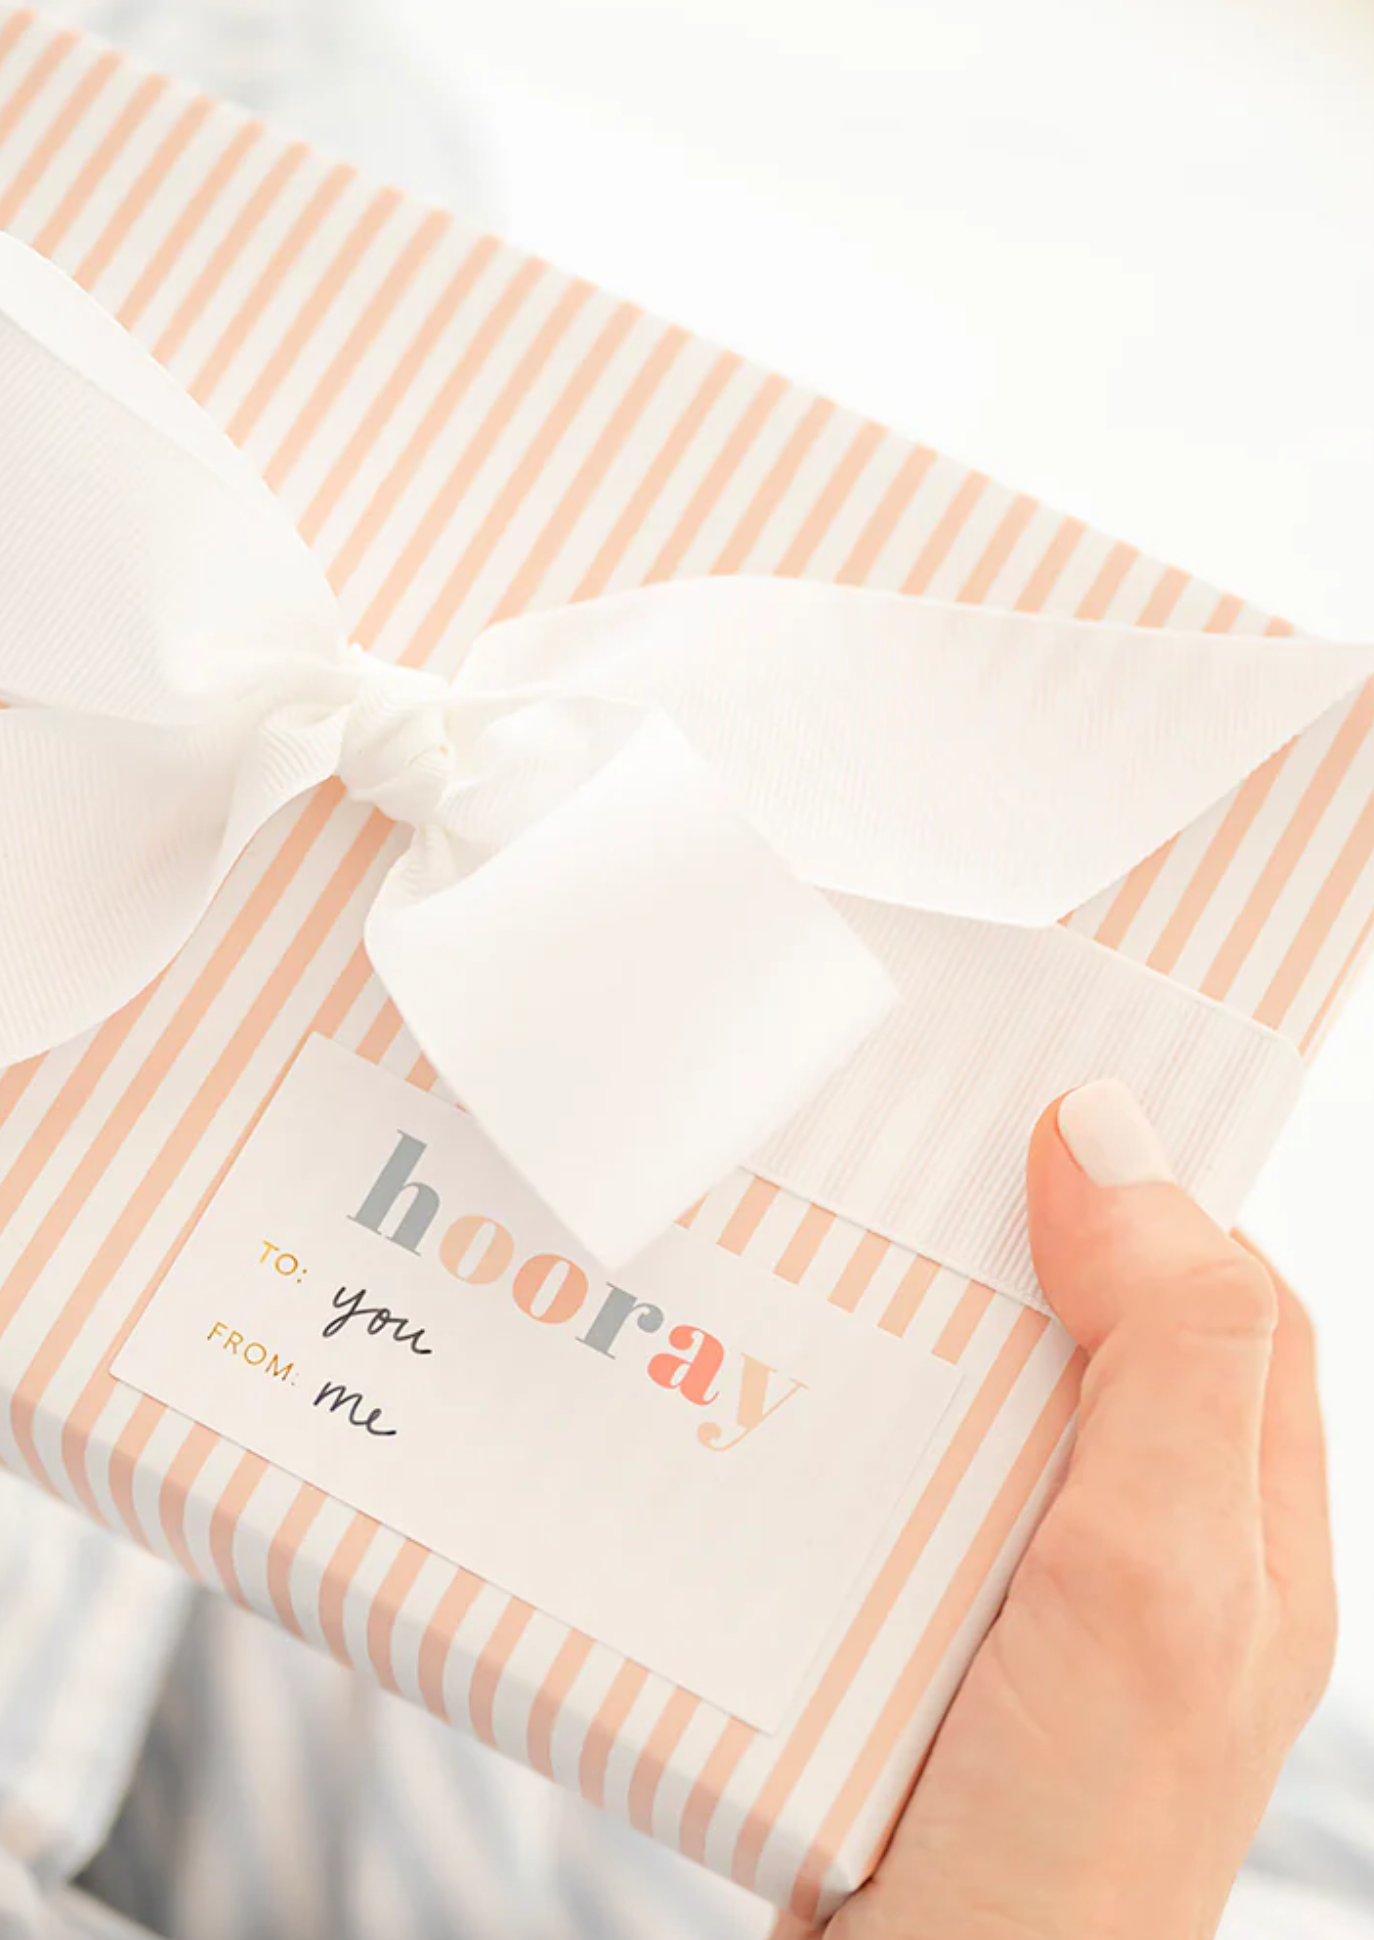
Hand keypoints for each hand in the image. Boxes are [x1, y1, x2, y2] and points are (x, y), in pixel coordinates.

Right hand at [828, 1081, 1336, 1939]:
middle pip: (1087, 1327)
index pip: (1227, 1293)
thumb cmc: (1069, 1846)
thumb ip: (1171, 1354)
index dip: (1151, 1181)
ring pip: (973, 1398)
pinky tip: (759, 1395)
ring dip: (898, 1327)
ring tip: (811, 1253)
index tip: (1040, 1085)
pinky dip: (829, 1421)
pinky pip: (882, 1478)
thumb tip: (1116, 1139)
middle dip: (1003, 1237)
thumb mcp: (1156, 1580)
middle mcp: (1139, 1548)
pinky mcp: (912, 1627)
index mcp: (1236, 1525)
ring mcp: (1024, 1592)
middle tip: (896, 1153)